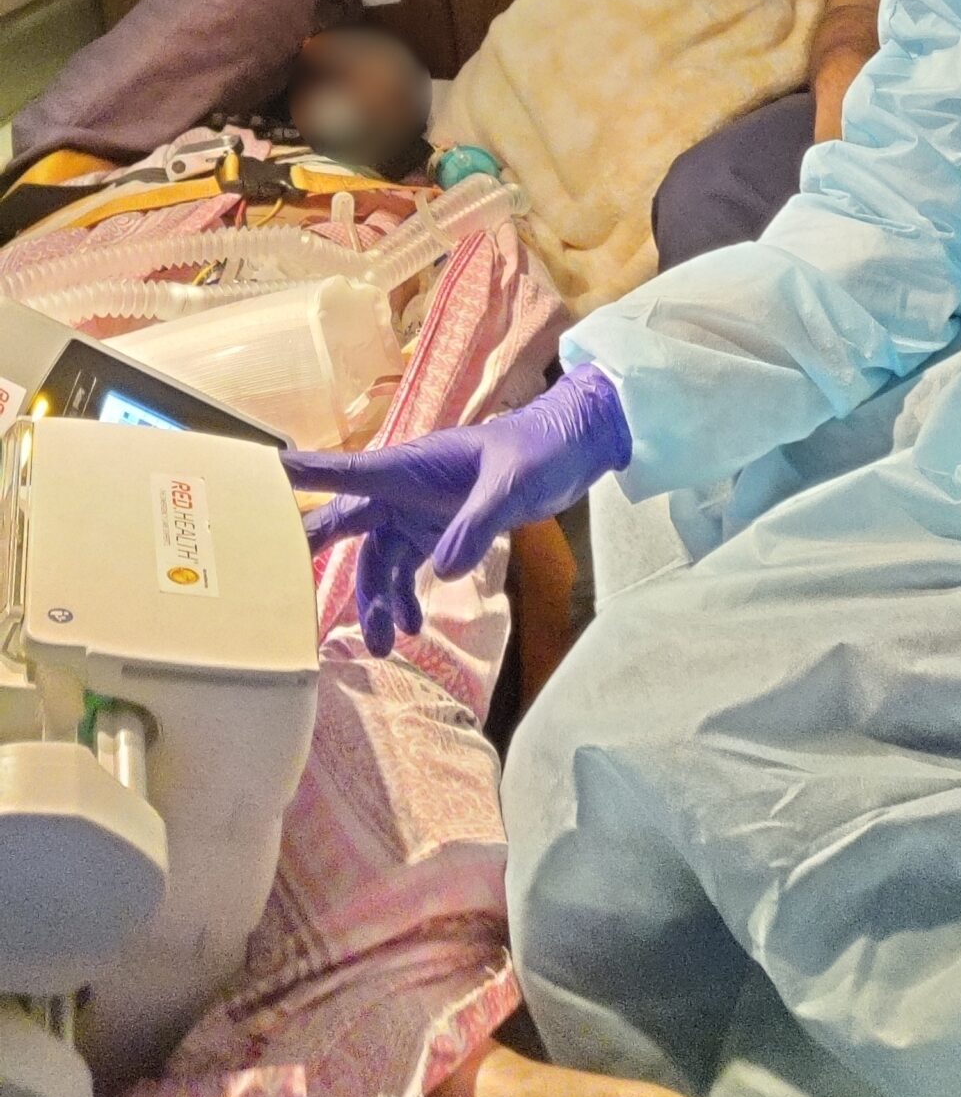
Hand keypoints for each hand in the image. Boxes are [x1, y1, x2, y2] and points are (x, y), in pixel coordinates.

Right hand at [282, 364, 629, 653]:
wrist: (565, 451)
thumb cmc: (536, 452)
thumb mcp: (512, 485)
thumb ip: (477, 526)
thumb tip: (442, 572)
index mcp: (408, 465)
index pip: (345, 472)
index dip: (301, 476)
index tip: (259, 476)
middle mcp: (400, 489)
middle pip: (345, 525)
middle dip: (317, 560)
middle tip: (286, 595)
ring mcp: (414, 511)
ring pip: (375, 561)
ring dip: (373, 600)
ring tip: (382, 646)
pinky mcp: (435, 531)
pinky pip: (403, 570)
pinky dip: (401, 598)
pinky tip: (409, 626)